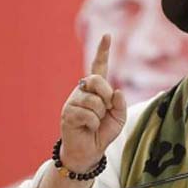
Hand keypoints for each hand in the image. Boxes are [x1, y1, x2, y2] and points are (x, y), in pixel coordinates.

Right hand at [60, 34, 126, 171]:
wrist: (88, 151)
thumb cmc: (102, 132)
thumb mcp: (118, 118)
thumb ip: (120, 104)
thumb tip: (117, 91)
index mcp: (96, 90)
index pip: (98, 66)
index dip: (102, 51)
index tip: (107, 35)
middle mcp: (82, 91)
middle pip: (96, 80)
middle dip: (106, 95)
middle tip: (106, 109)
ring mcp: (73, 101)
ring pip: (94, 101)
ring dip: (100, 115)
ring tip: (95, 123)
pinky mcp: (67, 114)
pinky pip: (87, 115)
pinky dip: (93, 124)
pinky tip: (87, 128)